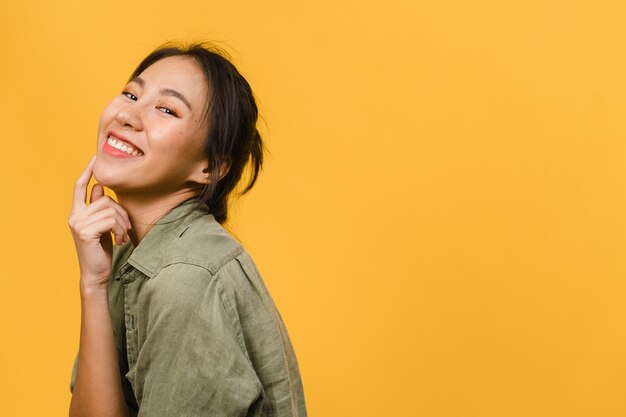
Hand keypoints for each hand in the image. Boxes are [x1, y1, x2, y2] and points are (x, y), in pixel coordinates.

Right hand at [68, 155, 131, 290]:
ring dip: (123, 224)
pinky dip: (120, 230)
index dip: (86, 172)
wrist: (97, 273)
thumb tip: (98, 186)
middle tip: (124, 230)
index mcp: (77, 212)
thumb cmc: (102, 249)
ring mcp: (78, 223)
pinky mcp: (85, 232)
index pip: (79, 187)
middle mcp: (74, 216)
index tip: (94, 158)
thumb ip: (99, 207)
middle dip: (121, 213)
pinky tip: (119, 241)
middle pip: (105, 199)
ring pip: (111, 210)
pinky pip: (111, 220)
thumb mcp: (103, 226)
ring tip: (122, 237)